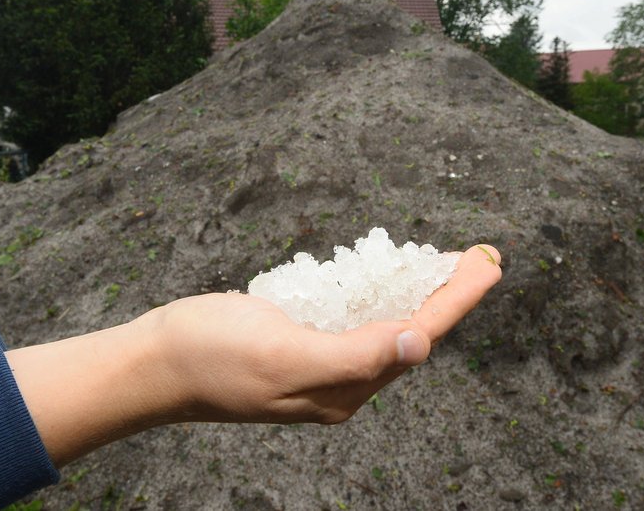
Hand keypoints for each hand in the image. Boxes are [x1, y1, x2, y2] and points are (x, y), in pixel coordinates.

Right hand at [7, 244, 501, 466]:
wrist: (156, 363)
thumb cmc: (212, 359)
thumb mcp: (285, 356)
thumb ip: (354, 355)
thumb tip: (417, 342)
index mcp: (344, 388)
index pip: (416, 335)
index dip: (456, 299)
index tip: (487, 263)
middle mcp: (340, 378)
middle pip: (409, 327)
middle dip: (448, 292)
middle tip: (480, 256)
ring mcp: (319, 358)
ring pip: (384, 319)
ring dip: (417, 288)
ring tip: (445, 261)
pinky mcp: (300, 338)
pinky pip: (352, 314)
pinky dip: (375, 289)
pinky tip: (386, 271)